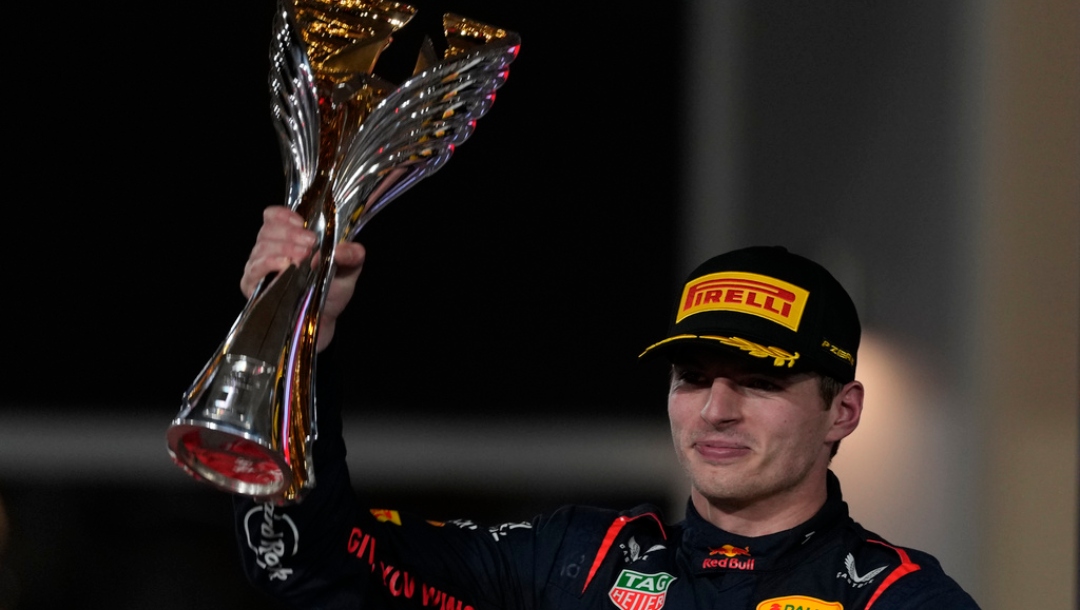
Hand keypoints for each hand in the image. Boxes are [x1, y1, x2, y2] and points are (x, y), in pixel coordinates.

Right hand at [241, 206, 365, 351]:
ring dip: (283, 249)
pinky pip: (253, 269)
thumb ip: (351, 254)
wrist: (325, 318)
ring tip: (303, 258)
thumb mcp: (349, 269)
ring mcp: (259, 266)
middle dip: (291, 234)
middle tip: (310, 244)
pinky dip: (268, 264)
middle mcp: (271, 248)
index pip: (273, 216)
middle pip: (268, 229)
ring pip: (261, 246)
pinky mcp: (252, 285)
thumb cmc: (332, 289)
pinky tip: (284, 266)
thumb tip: (340, 249)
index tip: (301, 223)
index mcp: (290, 237)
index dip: (284, 216)